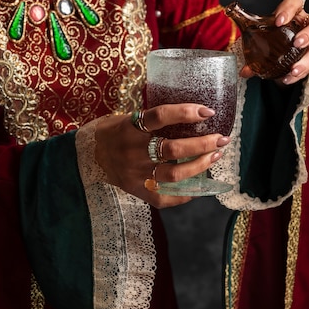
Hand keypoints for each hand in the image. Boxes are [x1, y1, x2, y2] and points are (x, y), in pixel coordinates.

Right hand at [94, 104, 230, 207]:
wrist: (87, 156)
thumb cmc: (112, 133)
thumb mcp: (128, 118)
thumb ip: (152, 120)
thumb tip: (190, 116)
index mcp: (130, 127)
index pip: (161, 116)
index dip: (186, 112)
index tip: (207, 112)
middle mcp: (133, 150)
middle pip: (174, 149)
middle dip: (203, 144)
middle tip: (221, 139)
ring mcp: (136, 173)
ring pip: (175, 174)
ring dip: (200, 165)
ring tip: (215, 156)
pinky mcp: (137, 190)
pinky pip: (165, 197)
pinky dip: (185, 193)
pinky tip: (197, 186)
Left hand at [240, 0, 308, 84]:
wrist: (280, 55)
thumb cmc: (271, 39)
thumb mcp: (260, 40)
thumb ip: (252, 52)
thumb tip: (244, 71)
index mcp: (294, 13)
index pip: (296, 1)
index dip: (289, 8)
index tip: (278, 21)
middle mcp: (308, 25)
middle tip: (296, 43)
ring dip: (307, 60)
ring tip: (293, 69)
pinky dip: (300, 74)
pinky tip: (287, 79)